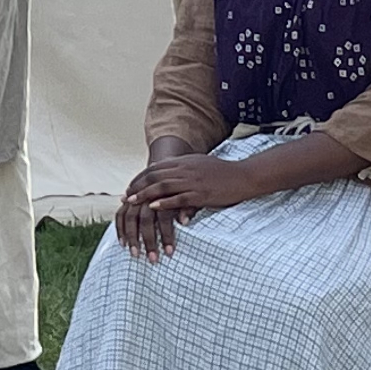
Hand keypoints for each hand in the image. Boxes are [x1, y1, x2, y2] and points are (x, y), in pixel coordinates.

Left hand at [111, 150, 235, 260]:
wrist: (244, 177)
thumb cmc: (223, 173)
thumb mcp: (200, 164)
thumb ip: (183, 167)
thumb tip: (166, 169)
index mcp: (185, 161)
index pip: (156, 167)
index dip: (140, 177)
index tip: (129, 187)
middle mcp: (186, 169)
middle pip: (155, 175)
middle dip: (137, 186)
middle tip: (125, 197)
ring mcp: (193, 181)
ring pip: (162, 186)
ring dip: (145, 194)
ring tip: (132, 202)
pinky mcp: (201, 194)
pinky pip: (178, 198)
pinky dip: (164, 203)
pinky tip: (153, 208)